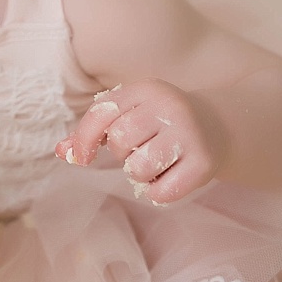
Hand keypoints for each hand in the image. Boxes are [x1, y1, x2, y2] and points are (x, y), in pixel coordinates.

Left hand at [55, 80, 222, 203]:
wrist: (218, 126)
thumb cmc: (160, 122)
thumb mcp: (130, 114)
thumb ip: (94, 131)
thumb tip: (63, 151)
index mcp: (147, 89)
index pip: (102, 113)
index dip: (84, 139)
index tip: (83, 157)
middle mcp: (171, 107)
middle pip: (119, 142)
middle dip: (122, 153)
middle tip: (141, 148)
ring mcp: (190, 135)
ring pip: (138, 168)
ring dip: (140, 174)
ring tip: (156, 161)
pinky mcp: (204, 164)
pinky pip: (160, 192)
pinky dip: (158, 192)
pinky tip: (170, 176)